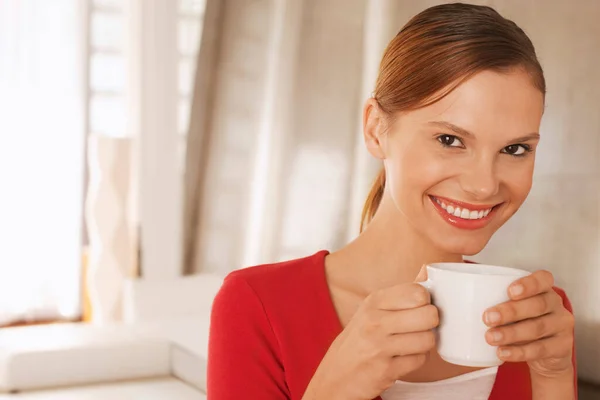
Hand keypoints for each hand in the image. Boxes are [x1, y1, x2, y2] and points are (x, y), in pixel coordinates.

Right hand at [304, 270, 437, 399]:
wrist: (337, 373)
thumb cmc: (361, 337)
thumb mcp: (375, 308)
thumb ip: (404, 291)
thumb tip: (428, 271)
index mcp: (374, 301)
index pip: (418, 292)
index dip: (426, 301)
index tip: (418, 308)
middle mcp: (374, 321)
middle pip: (429, 315)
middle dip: (430, 323)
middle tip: (419, 327)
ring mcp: (379, 346)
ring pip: (427, 339)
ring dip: (424, 344)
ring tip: (410, 343)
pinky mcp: (385, 370)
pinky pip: (419, 361)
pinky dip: (416, 360)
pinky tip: (403, 357)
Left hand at [483, 270, 574, 377]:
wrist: (545, 354)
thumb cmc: (520, 321)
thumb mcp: (510, 306)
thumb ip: (489, 296)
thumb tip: (446, 291)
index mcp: (543, 289)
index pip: (543, 279)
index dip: (528, 284)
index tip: (509, 291)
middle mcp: (556, 304)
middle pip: (538, 305)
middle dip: (511, 311)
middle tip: (487, 318)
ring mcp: (561, 326)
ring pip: (537, 328)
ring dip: (511, 333)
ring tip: (490, 337)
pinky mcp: (562, 347)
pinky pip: (540, 350)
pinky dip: (519, 352)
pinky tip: (502, 353)